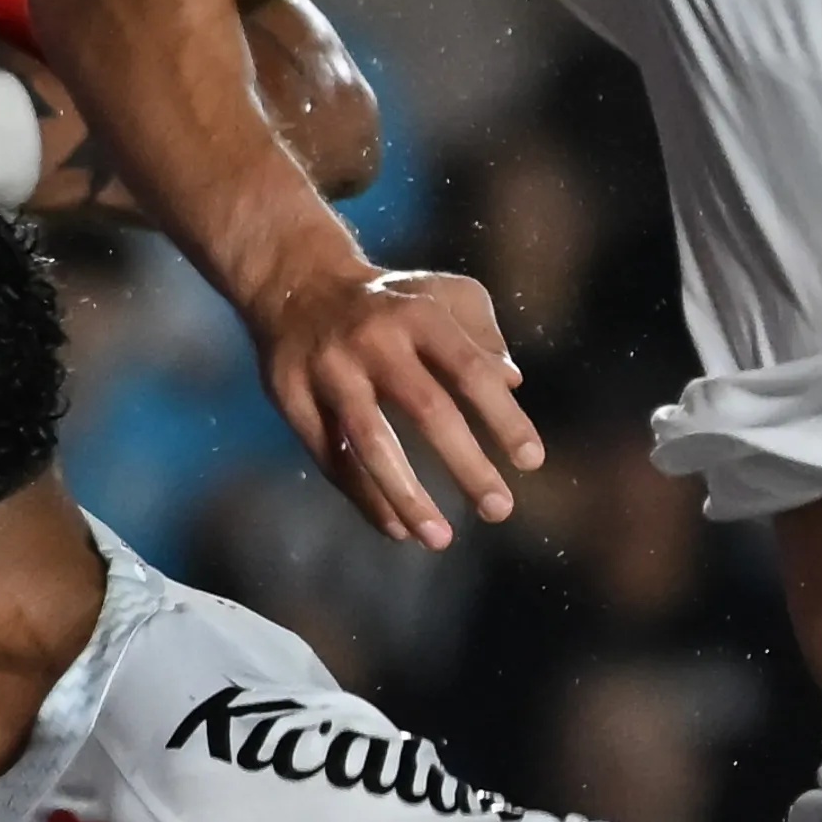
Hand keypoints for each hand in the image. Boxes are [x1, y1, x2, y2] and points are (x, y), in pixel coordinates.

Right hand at [247, 257, 544, 549]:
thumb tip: (512, 382)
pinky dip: (365, 498)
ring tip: (439, 539)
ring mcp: (328, 369)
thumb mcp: (443, 295)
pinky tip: (397, 529)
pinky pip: (331, 458)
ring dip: (406, 495)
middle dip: (465, 464)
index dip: (503, 416)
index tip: (531, 461)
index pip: (471, 370)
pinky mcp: (291, 397)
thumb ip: (483, 334)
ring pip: (370, 441)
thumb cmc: (393, 301)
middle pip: (425, 408)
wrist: (295, 282)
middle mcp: (373, 339)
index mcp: (419, 314)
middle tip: (499, 510)